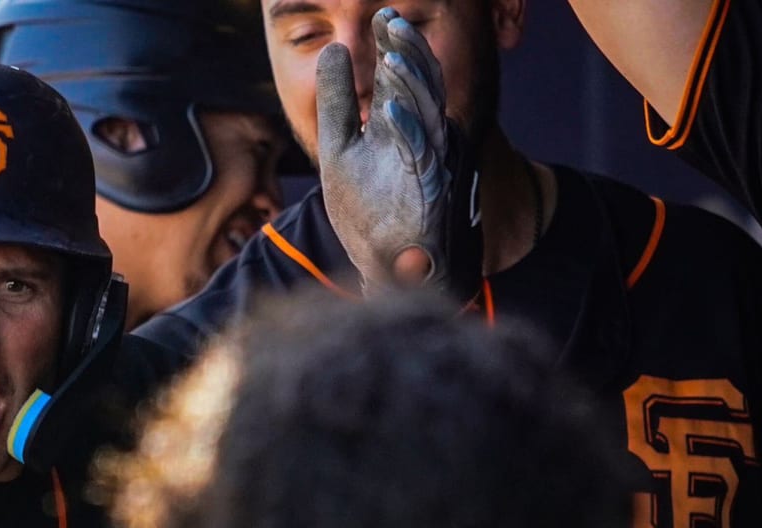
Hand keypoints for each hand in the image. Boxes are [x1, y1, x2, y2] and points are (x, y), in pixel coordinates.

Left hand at [317, 7, 478, 294]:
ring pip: (428, 115)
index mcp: (403, 127)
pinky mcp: (427, 193)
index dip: (397, 45)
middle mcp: (422, 140)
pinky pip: (420, 156)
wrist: (386, 269)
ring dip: (411, 85)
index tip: (384, 15)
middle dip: (409, 53)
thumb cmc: (369, 211)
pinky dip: (406, 132)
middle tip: (393, 21)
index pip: (405, 76)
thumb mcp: (339, 147)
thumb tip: (334, 48)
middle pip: (422, 87)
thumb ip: (338, 101)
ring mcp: (428, 165)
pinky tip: (388, 109)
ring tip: (391, 55)